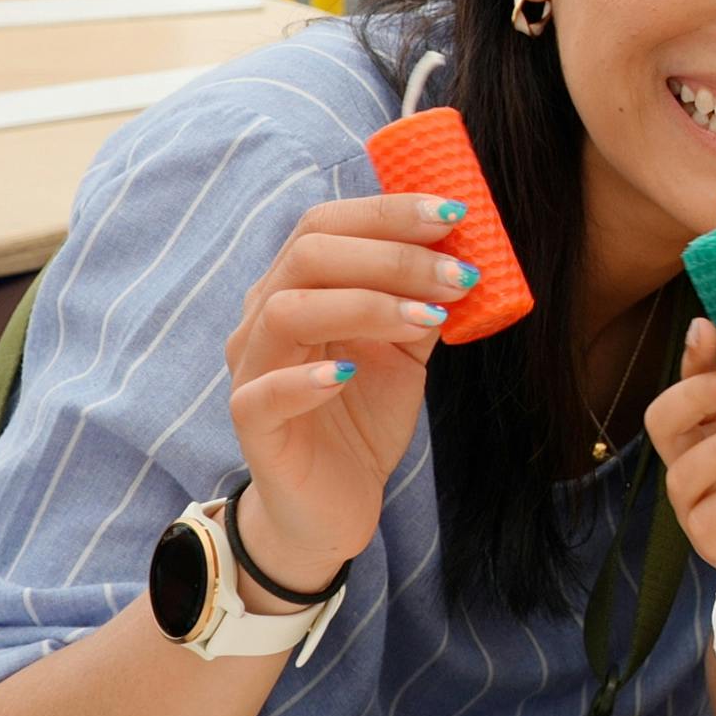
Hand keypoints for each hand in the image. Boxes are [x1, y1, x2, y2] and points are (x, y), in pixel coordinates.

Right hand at [224, 193, 483, 582]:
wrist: (334, 504)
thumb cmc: (363, 416)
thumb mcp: (406, 353)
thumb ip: (423, 302)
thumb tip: (464, 254)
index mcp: (298, 287)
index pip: (328, 225)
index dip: (389, 212)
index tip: (454, 214)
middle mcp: (264, 318)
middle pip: (309, 255)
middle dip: (392, 255)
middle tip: (458, 273)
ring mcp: (252, 369)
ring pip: (286, 311)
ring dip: (366, 304)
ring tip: (427, 318)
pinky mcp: (250, 424)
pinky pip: (265, 391)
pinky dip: (307, 377)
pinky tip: (349, 373)